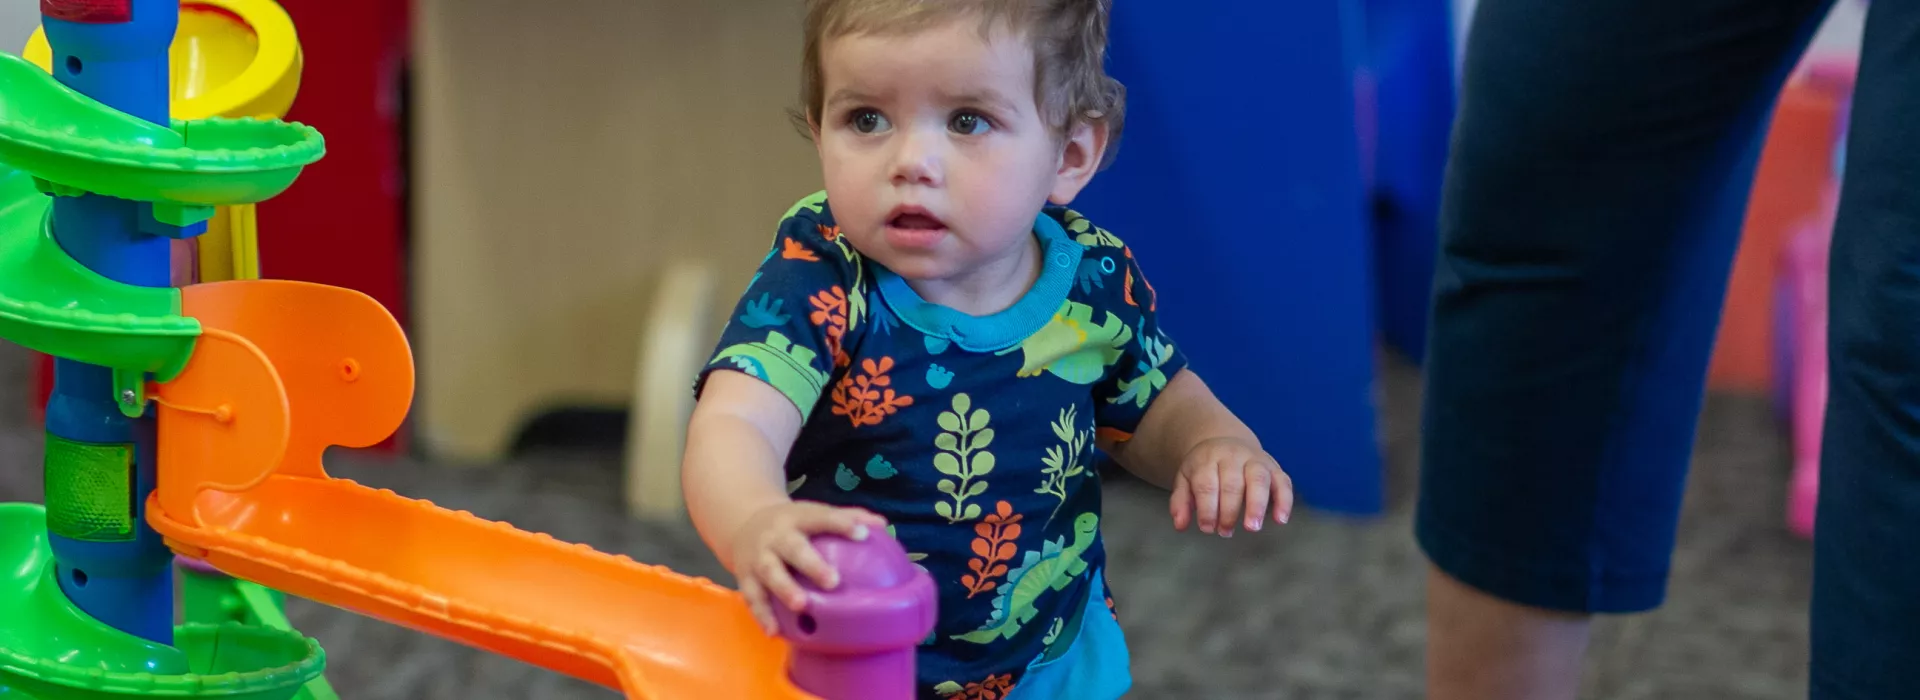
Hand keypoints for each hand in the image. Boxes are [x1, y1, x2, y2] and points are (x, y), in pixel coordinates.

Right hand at [730, 501, 887, 632]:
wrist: (743, 524)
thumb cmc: (793, 524)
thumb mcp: (813, 514)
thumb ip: (847, 517)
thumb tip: (882, 524)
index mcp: (798, 518)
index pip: (821, 517)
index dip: (841, 524)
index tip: (862, 534)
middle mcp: (777, 536)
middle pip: (793, 548)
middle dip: (811, 564)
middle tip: (833, 581)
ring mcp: (759, 557)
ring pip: (770, 572)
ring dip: (785, 589)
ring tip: (801, 606)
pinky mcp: (745, 577)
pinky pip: (753, 597)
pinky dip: (762, 615)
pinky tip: (775, 631)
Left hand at [1170, 437, 1292, 536]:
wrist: (1224, 440)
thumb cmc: (1203, 467)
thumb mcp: (1185, 478)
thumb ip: (1180, 501)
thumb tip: (1179, 525)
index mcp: (1208, 458)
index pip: (1207, 483)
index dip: (1207, 508)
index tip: (1207, 528)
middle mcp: (1233, 456)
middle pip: (1232, 483)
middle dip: (1228, 510)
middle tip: (1225, 531)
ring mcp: (1255, 460)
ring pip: (1258, 479)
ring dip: (1256, 505)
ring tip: (1252, 527)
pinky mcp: (1274, 467)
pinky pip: (1283, 481)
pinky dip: (1284, 500)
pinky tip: (1280, 519)